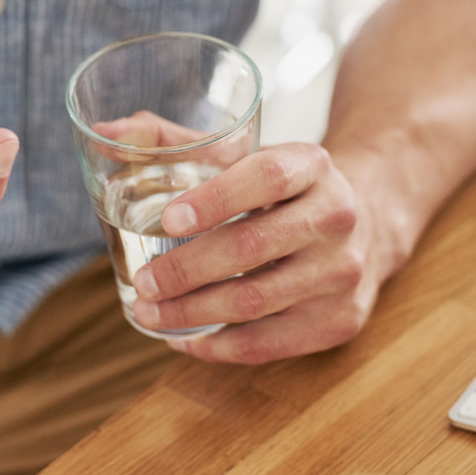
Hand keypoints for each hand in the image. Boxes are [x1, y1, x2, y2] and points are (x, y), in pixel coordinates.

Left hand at [129, 143, 405, 363]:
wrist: (367, 223)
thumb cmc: (284, 191)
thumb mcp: (246, 155)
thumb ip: (178, 142)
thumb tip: (108, 129)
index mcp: (312, 165)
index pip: (267, 177)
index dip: (215, 199)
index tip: (168, 221)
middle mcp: (336, 216)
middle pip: (252, 247)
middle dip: (185, 270)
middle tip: (144, 282)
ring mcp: (343, 272)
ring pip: (255, 301)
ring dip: (191, 313)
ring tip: (149, 312)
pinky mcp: (340, 320)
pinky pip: (270, 343)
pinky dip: (219, 346)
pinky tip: (185, 339)